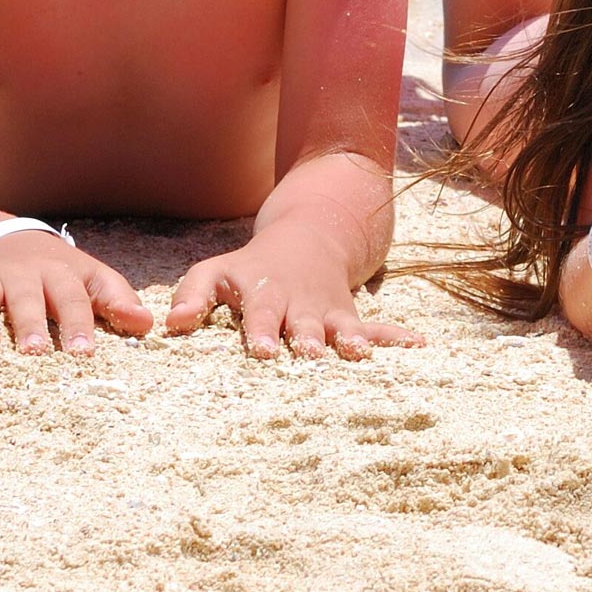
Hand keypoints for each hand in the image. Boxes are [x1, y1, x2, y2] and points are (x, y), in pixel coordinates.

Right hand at [0, 235, 153, 355]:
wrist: (13, 240)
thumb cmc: (60, 274)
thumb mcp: (91, 278)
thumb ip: (116, 300)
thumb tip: (147, 326)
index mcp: (60, 274)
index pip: (74, 298)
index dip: (79, 324)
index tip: (84, 353)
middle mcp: (22, 275)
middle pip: (29, 299)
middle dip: (32, 326)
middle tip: (35, 354)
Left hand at [164, 225, 421, 358]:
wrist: (311, 234)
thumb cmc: (251, 266)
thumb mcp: (216, 270)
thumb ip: (192, 294)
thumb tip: (172, 325)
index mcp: (266, 293)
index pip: (262, 314)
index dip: (262, 331)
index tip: (263, 351)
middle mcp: (301, 304)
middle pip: (305, 325)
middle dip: (308, 341)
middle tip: (311, 357)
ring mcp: (329, 311)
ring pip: (342, 328)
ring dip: (351, 341)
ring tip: (360, 355)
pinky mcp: (350, 318)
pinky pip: (377, 327)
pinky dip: (397, 337)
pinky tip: (419, 347)